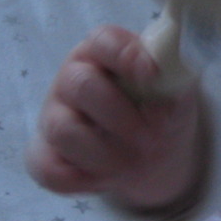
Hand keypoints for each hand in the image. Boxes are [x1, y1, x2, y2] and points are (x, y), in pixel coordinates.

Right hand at [26, 26, 203, 211]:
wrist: (150, 147)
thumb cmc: (160, 106)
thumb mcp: (176, 89)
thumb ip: (173, 81)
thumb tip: (162, 88)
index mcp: (104, 52)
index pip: (104, 40)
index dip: (127, 56)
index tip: (152, 74)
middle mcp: (73, 79)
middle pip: (80, 85)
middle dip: (120, 117)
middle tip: (151, 139)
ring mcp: (54, 116)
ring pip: (63, 131)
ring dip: (105, 154)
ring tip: (134, 164)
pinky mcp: (44, 153)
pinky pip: (50, 170)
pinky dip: (82, 181)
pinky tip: (108, 178)